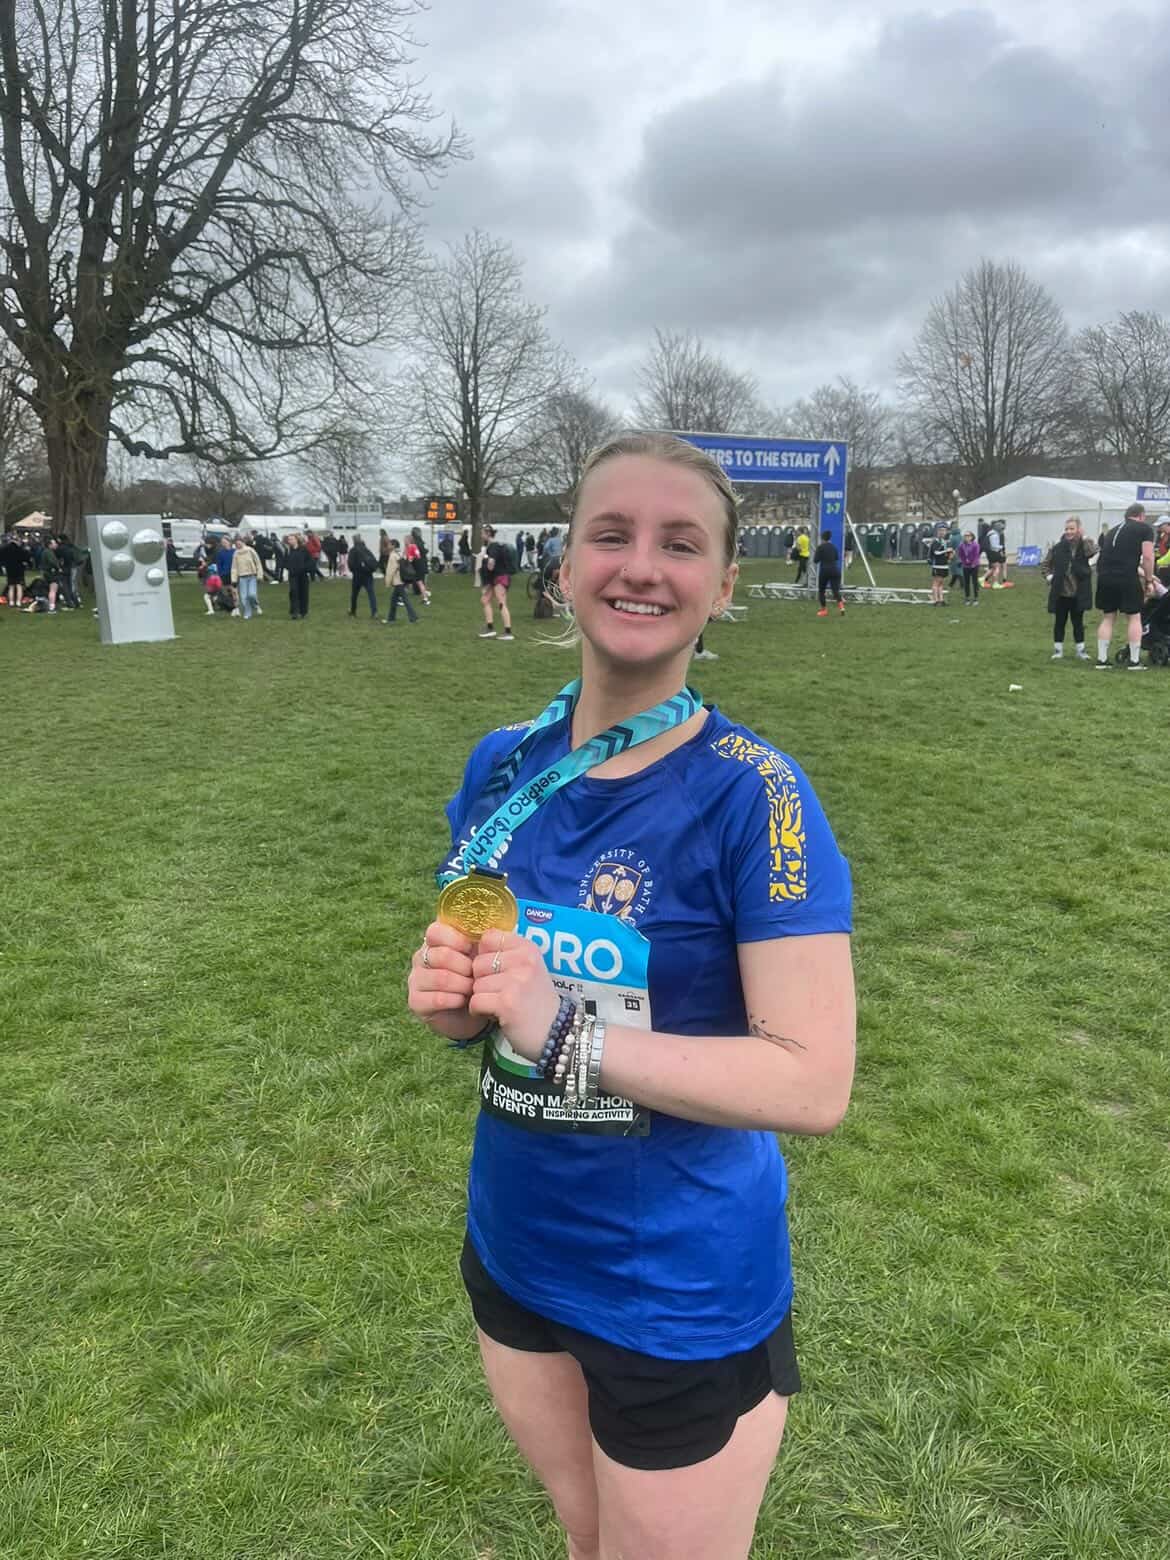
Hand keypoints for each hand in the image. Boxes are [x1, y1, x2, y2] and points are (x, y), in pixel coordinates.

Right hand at [408, 921, 474, 1021]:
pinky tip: (463, 1000)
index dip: (457, 940)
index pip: (435, 931)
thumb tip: (489, 933)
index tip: (472, 950)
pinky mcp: (415, 1001)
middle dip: (465, 967)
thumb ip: (481, 941)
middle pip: (441, 955)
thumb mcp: (481, 955)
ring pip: (441, 978)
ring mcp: (415, 979)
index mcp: (435, 941)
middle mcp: (421, 957)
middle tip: (476, 975)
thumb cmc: (478, 976)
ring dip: (462, 985)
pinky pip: (437, 999)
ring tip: (472, 989)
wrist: (474, 1009)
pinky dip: (455, 1000)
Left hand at [470, 930, 559, 1062]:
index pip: (489, 938)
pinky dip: (479, 1011)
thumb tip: (470, 948)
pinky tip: (493, 1015)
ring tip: (499, 1005)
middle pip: (477, 963)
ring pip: (475, 984)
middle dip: (481, 981)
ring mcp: (516, 981)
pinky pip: (475, 1001)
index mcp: (528, 948)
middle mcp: (524, 960)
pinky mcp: (507, 1003)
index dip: (484, 956)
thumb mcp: (528, 969)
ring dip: (481, 998)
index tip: (496, 971)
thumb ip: (505, 955)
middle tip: (498, 993)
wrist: (555, 1033)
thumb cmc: (535, 1001)